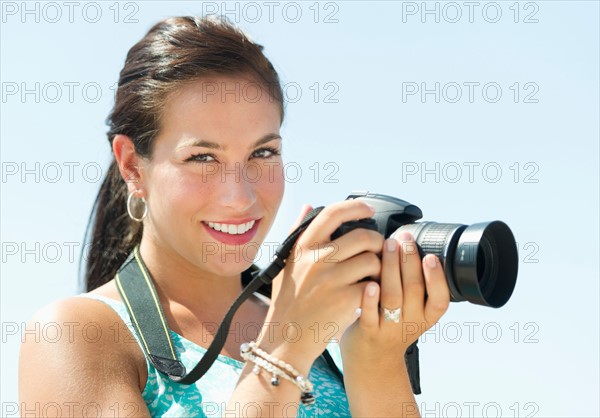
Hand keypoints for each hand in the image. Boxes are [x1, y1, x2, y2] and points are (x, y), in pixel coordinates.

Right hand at [258, 200, 383, 369]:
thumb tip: (307, 205)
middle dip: (377, 242)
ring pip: (372, 261)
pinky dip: (375, 289)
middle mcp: (316, 260)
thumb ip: (297, 233)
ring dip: (378, 268)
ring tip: (371, 276)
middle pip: (362, 237)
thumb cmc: (288, 302)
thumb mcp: (286, 264)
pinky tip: (368, 295)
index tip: (369, 209)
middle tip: (377, 251)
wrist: (287, 339)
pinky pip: (373, 285)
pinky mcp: (345, 300)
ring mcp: (330, 280)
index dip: (356, 207)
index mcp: (303, 248)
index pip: (332, 213)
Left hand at [340, 231, 449, 368]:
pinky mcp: (368, 332)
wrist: (373, 361)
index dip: (437, 278)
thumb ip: (414, 283)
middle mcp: (411, 323)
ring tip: (388, 246)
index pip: (440, 299)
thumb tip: (408, 242)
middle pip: (414, 289)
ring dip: (391, 268)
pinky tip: (370, 282)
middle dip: (410, 260)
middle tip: (404, 237)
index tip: (431, 256)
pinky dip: (371, 298)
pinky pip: (370, 314)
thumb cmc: (391, 325)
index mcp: (426, 316)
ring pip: (393, 297)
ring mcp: (389, 328)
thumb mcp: (413, 310)